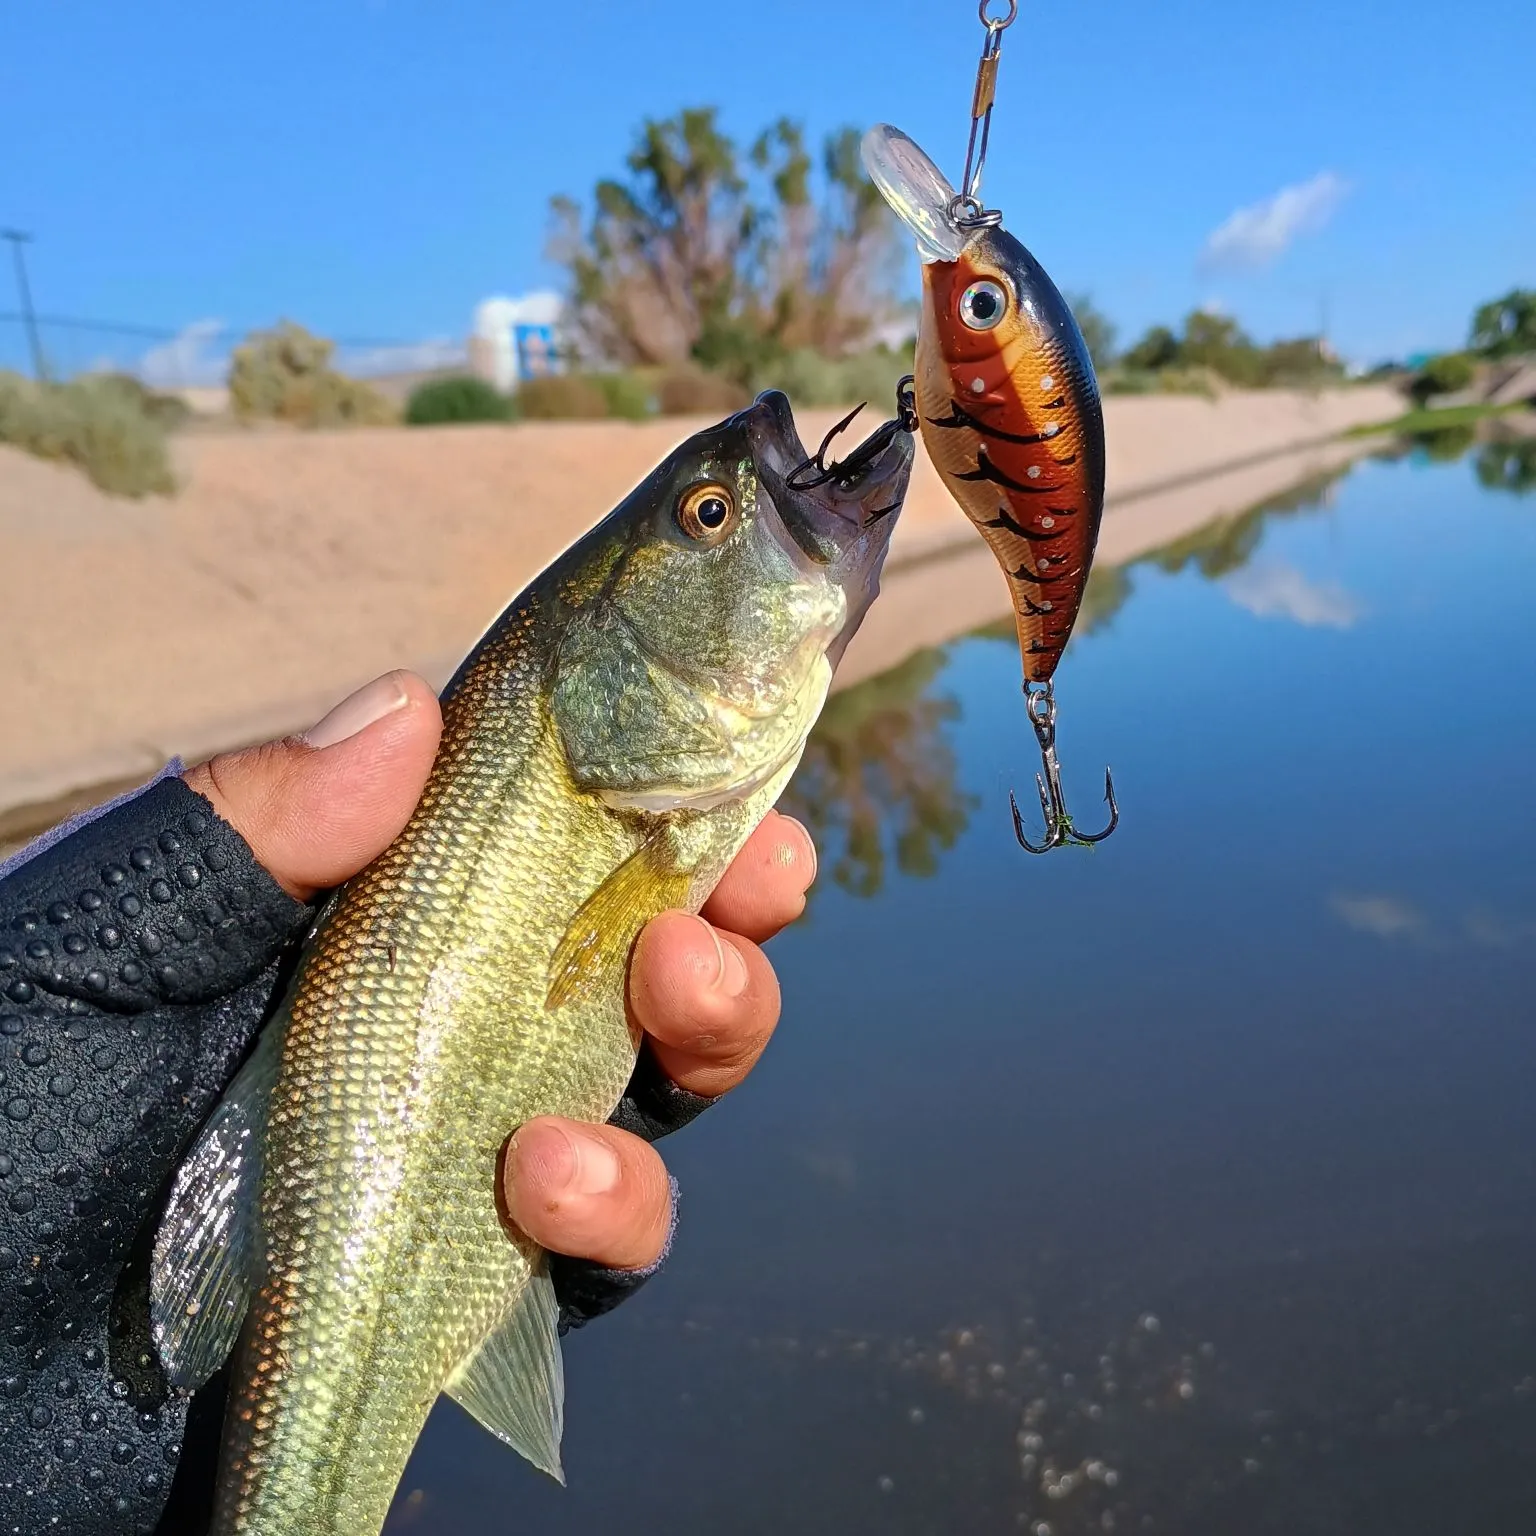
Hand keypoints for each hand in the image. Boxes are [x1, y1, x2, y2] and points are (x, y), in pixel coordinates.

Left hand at [184, 669, 815, 1275]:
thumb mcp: (85, 958)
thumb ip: (237, 839)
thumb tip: (407, 706)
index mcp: (356, 922)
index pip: (535, 834)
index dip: (647, 789)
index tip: (720, 756)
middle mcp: (432, 1027)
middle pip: (633, 949)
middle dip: (721, 905)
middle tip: (758, 878)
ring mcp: (461, 1157)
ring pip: (654, 1085)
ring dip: (711, 1030)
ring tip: (674, 1002)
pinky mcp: (471, 1290)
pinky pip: (599, 1247)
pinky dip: (614, 1207)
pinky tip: (551, 1181)